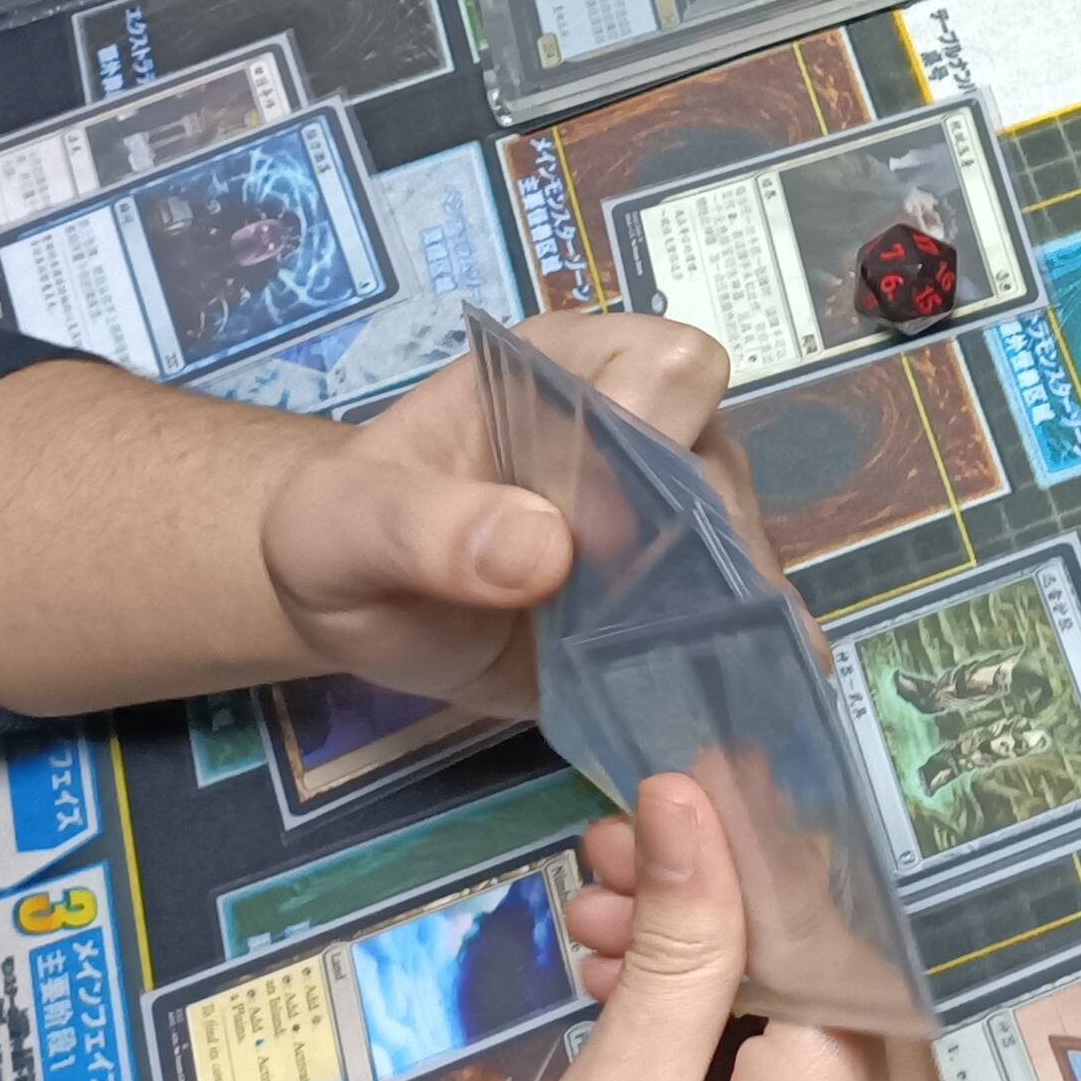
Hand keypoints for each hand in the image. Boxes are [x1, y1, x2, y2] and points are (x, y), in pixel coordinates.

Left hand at [258, 307, 750, 707]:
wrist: (346, 602)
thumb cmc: (340, 533)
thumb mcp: (342, 525)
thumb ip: (422, 527)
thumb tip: (544, 550)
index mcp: (561, 373)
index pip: (668, 368)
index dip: (654, 439)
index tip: (597, 531)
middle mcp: (637, 434)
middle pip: (718, 472)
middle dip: (693, 556)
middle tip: (631, 632)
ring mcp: (665, 520)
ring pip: (740, 553)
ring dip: (721, 621)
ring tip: (677, 684)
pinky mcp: (669, 599)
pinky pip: (734, 624)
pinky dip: (741, 667)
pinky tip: (734, 712)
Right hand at [347, 776, 973, 1080]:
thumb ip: (676, 958)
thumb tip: (699, 807)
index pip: (818, 925)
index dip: (733, 845)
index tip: (651, 792)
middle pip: (831, 973)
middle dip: (719, 908)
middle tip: (597, 880)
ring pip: (832, 1032)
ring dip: (730, 976)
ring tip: (606, 944)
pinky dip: (757, 1055)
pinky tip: (662, 1027)